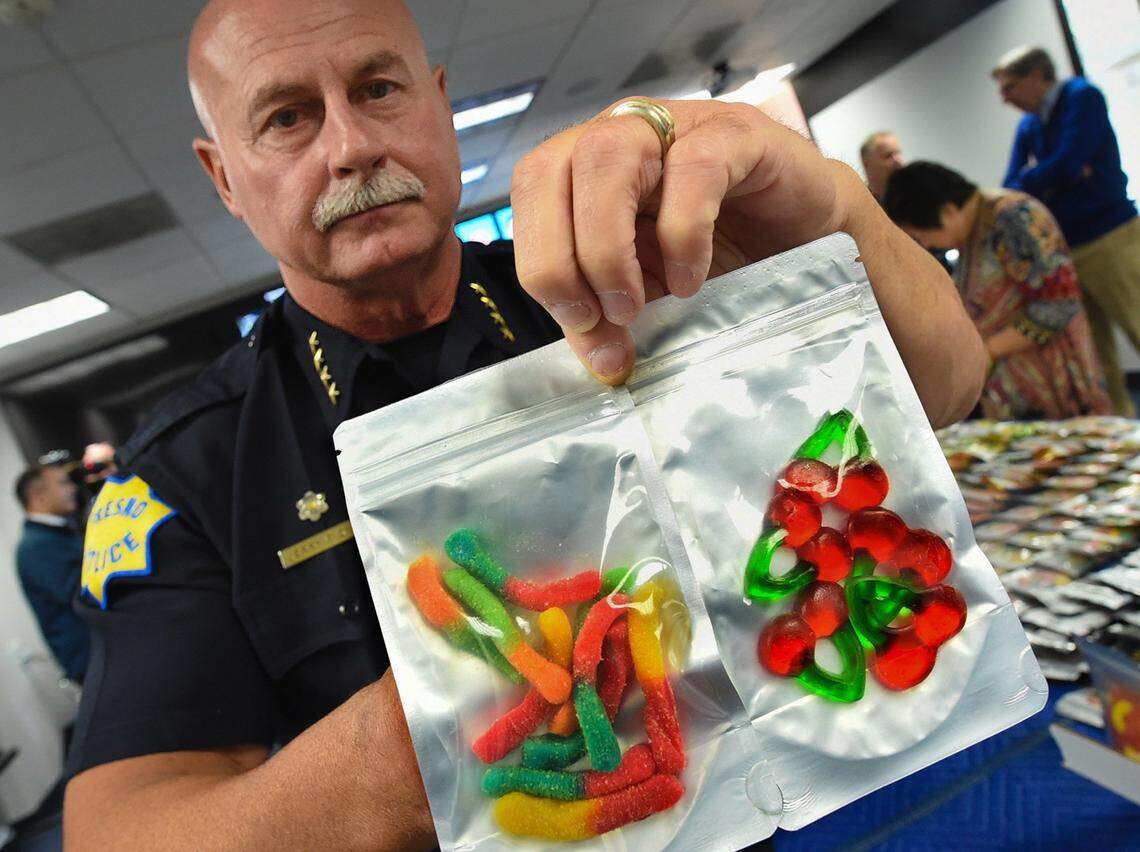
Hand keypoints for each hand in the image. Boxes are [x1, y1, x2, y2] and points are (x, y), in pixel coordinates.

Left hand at [510, 98, 871, 382]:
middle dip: (559, 256)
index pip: (531, 190)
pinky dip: (682, 231)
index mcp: (585, 169)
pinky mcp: (737, 135)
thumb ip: (611, 319)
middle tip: (600, 317)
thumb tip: (600, 362)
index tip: (576, 321)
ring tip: (636, 302)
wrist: (811, 239)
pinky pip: (694, 167)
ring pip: (608, 155)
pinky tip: (691, 279)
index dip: (538, 256)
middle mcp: (622, 135)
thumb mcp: (650, 294)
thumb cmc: (723, 256)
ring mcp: (678, 127)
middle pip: (551, 168)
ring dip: (607, 242)